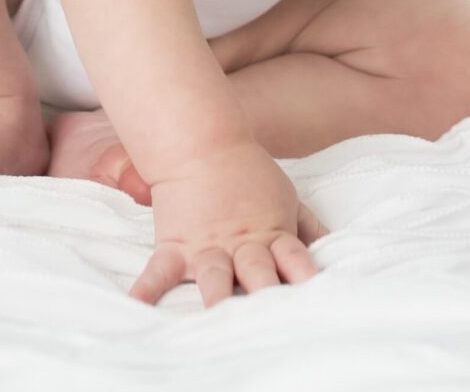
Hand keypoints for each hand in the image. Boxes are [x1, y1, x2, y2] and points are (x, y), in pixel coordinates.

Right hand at [129, 140, 325, 306]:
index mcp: (273, 234)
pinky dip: (147, 289)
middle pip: (258, 274)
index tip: (316, 300)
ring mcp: (206, 248)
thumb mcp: (287, 198)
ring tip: (217, 324)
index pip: (295, 260)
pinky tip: (137, 307)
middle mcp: (242, 246)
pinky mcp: (175, 247)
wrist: (201, 144)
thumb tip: (332, 250)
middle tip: (273, 322)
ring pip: (215, 278)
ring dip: (217, 300)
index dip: (305, 279)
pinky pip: (160, 272)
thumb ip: (308, 228)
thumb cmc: (249, 174)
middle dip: (266, 297)